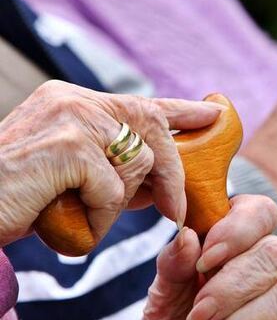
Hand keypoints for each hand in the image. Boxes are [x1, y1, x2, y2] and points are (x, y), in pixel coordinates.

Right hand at [0, 80, 220, 244]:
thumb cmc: (19, 199)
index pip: (141, 103)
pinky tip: (69, 219)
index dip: (183, 110)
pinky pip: (115, 191)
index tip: (214, 112)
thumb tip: (165, 182)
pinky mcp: (70, 146)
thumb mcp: (76, 178)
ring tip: (78, 213)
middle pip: (153, 129)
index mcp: (74, 102)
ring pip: (139, 163)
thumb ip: (117, 170)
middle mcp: (74, 100)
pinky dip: (100, 217)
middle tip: (174, 209)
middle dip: (172, 173)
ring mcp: (72, 119)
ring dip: (117, 204)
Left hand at [138, 195, 276, 319]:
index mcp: (241, 238)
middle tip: (197, 313)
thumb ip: (174, 263)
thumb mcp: (163, 290)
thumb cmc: (172, 316)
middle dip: (232, 288)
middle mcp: (269, 265)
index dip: (238, 231)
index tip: (204, 261)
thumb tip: (187, 236)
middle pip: (276, 254)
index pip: (262, 212)